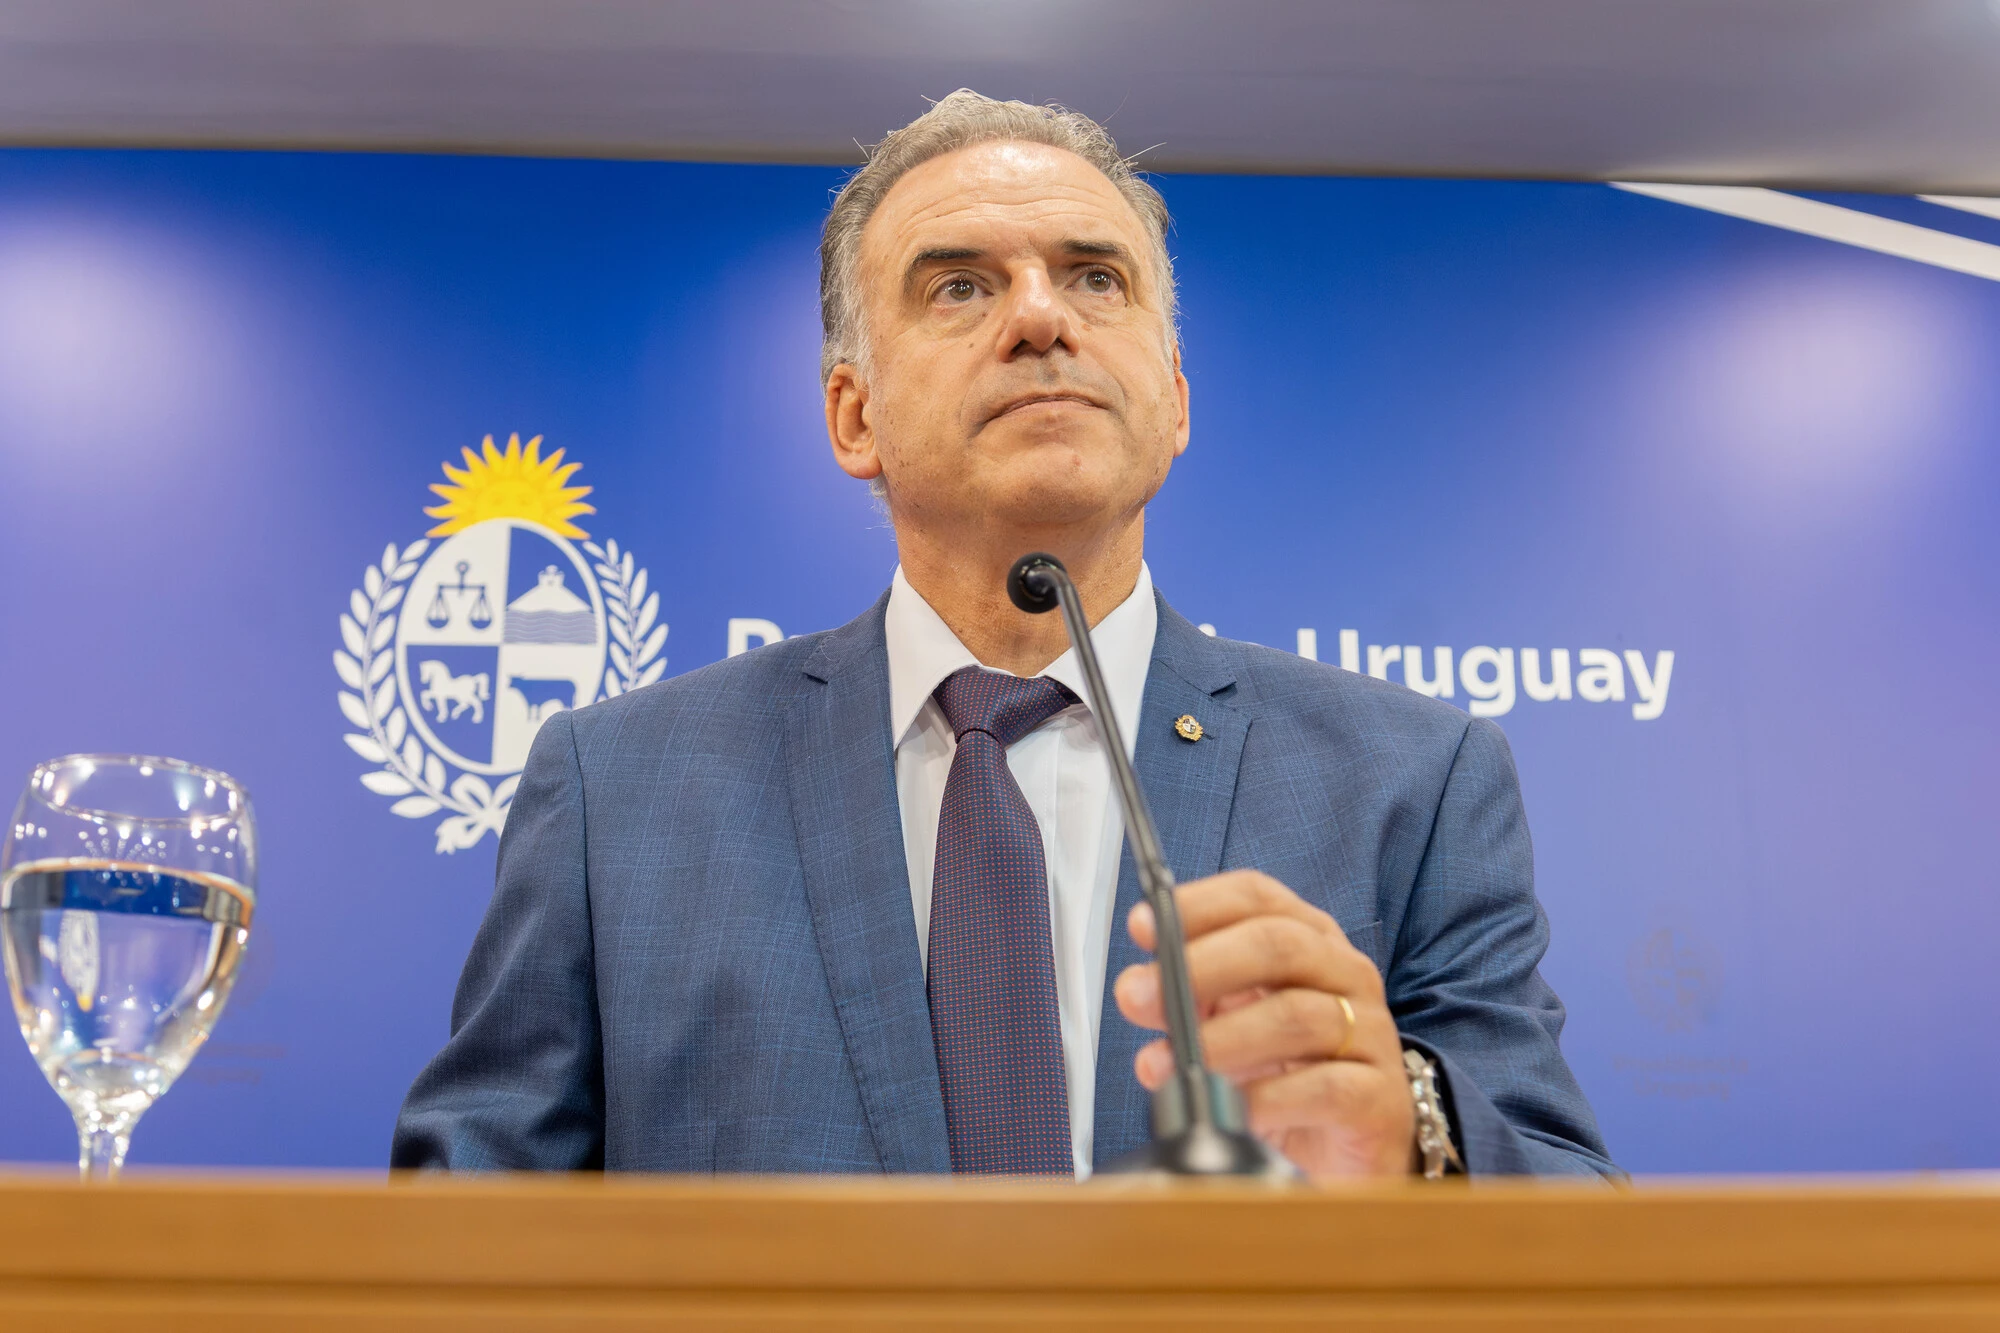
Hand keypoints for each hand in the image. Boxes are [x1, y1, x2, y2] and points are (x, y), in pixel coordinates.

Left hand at [1113, 870, 1416, 1179]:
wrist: (1344, 1152)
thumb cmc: (1283, 1077)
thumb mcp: (1229, 1024)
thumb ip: (1188, 998)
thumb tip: (1138, 988)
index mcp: (1308, 941)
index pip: (1257, 897)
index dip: (1198, 905)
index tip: (1143, 927)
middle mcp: (1345, 974)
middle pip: (1279, 944)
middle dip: (1200, 967)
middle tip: (1142, 998)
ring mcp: (1371, 1034)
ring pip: (1298, 1016)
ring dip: (1221, 1038)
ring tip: (1168, 1065)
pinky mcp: (1381, 1098)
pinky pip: (1325, 1088)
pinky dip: (1267, 1098)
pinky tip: (1230, 1111)